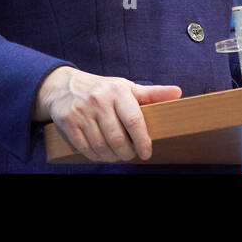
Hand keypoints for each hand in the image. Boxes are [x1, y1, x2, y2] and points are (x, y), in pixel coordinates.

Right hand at [33, 66, 181, 162]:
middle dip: (127, 153)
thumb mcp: (126, 87)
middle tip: (131, 154)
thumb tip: (178, 92)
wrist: (64, 85)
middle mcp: (99, 100)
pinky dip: (96, 156)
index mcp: (117, 91)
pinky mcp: (68, 122)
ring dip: (112, 157)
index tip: (146, 152)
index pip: (134, 121)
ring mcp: (82, 112)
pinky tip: (102, 153)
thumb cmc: (103, 89)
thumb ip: (152, 94)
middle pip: (118, 138)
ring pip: (102, 146)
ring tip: (118, 155)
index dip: (142, 141)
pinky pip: (86, 149)